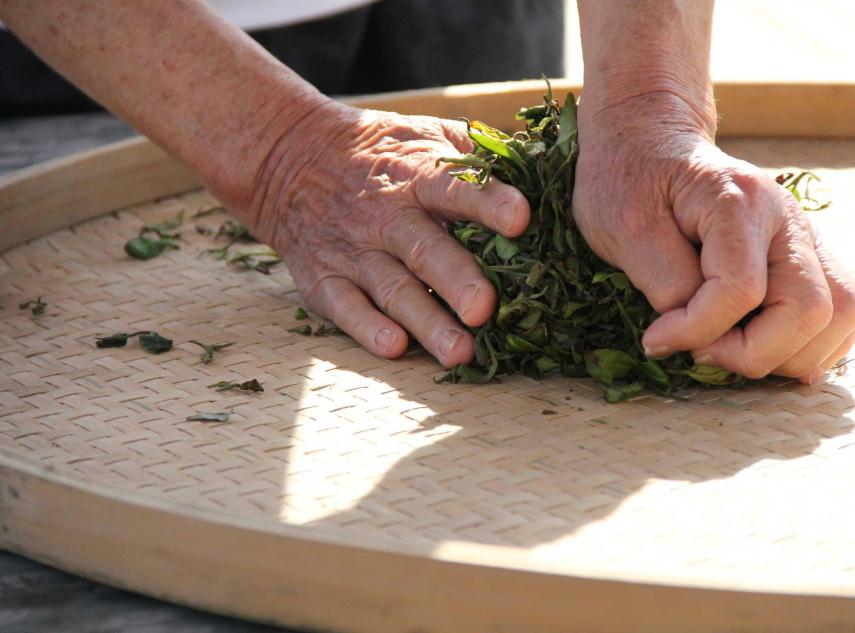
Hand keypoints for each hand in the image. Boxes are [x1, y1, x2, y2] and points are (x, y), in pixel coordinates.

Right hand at [238, 100, 529, 365]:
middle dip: (457, 279)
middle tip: (487, 309)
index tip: (521, 219)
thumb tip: (550, 165)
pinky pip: (346, 308)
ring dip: (425, 321)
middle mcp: (388, 215)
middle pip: (425, 249)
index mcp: (419, 174)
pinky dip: (368, 329)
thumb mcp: (427, 134)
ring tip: (460, 352)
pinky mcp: (325, 281)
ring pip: (393, 289)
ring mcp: (354, 251)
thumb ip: (482, 154)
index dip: (489, 201)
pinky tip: (395, 348)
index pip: (455, 186)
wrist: (291, 159)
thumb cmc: (384, 154)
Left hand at [573, 92, 854, 382]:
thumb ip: (661, 279)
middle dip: (752, 353)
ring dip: (789, 355)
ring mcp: (804, 237)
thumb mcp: (622, 226)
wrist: (650, 143)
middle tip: (700, 354)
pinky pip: (840, 314)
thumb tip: (696, 334)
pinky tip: (763, 351)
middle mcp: (785, 218)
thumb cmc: (629, 180)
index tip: (655, 339)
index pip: (740, 289)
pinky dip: (810, 346)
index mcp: (737, 200)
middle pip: (810, 307)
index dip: (697, 331)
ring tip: (732, 355)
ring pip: (841, 313)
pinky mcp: (808, 257)